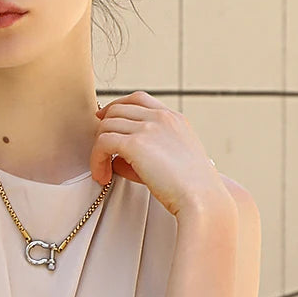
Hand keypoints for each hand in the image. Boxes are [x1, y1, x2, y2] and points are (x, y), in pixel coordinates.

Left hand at [92, 91, 227, 216]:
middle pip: (117, 109)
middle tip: (101, 154)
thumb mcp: (173, 160)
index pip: (138, 99)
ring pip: (106, 126)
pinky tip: (103, 176)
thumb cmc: (191, 187)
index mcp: (174, 118)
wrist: (201, 197)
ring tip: (103, 172)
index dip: (116, 106)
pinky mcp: (135, 144)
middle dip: (103, 130)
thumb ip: (145, 153)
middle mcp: (161, 118)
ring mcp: (148, 128)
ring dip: (99, 149)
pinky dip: (97, 159)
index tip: (104, 120)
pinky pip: (102, 143)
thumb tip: (114, 161)